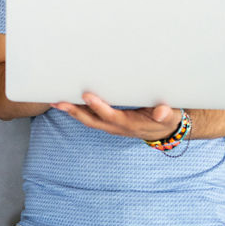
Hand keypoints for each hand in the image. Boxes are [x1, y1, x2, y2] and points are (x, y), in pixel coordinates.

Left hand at [52, 92, 180, 140]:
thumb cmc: (166, 119)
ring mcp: (111, 126)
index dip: (98, 106)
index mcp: (129, 124)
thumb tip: (161, 112)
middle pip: (91, 121)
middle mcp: (116, 127)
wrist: (164, 130)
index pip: (110, 115)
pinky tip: (66, 103)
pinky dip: (77, 111)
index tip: (86, 95)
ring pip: (87, 120)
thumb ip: (165, 114)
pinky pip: (89, 118)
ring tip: (55, 101)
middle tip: (59, 101)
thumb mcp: (169, 116)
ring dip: (71, 112)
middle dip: (74, 112)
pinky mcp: (108, 122)